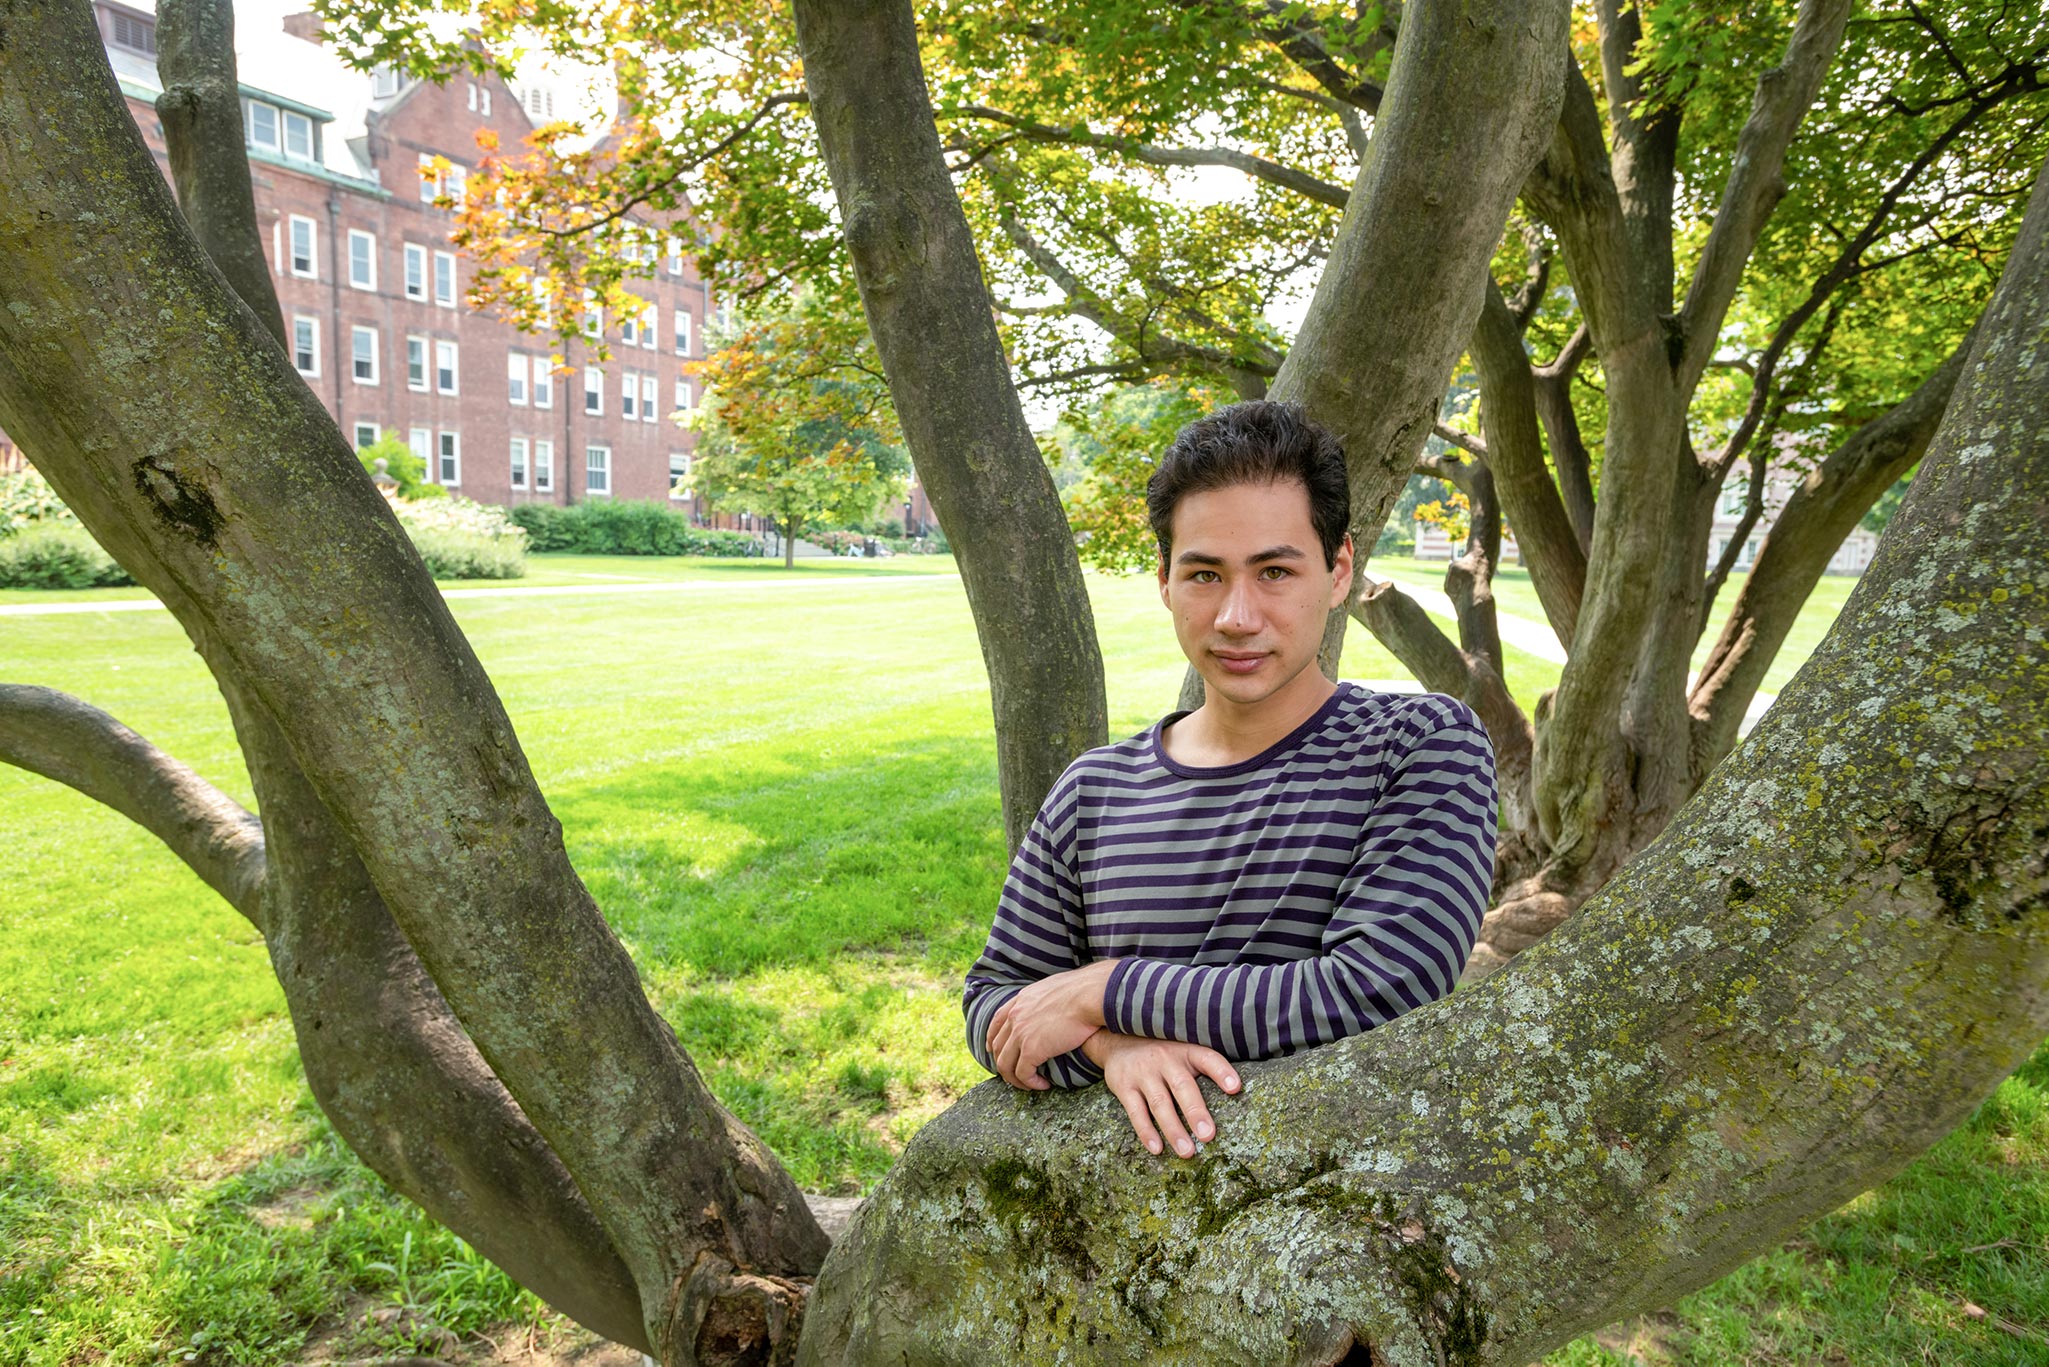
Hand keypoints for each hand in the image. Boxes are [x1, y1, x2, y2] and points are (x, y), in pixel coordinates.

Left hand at [988, 960, 1115, 1089]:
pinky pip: (1023, 1073)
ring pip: (1005, 1064)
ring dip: (1015, 1079)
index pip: (996, 1021)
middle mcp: (1016, 1016)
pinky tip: (1043, 1085)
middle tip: (1014, 1074)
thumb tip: (1054, 1004)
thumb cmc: (1084, 991)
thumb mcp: (1055, 988)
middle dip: (1002, 1063)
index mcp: (1021, 1000)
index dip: (992, 1038)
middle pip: (998, 1046)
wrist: (1089, 995)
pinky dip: (1030, 1083)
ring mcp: (1021, 1033)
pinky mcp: (1031, 1049)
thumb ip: (1046, 998)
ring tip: (1029, 1085)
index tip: (992, 1049)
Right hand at [1082, 1030, 1239, 1157]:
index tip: (1235, 1088)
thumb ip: (1203, 1068)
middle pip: (1183, 1086)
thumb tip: (1238, 1094)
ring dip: (1174, 1129)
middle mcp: (1165, 1059)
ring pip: (1160, 1103)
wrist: (1117, 1040)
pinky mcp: (1124, 1085)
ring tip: (1187, 1152)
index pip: (1207, 1058)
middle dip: (1196, 1112)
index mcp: (1185, 1051)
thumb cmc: (1162, 1053)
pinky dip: (1146, 1131)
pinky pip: (1136, 1111)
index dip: (1222, 1072)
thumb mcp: (1182, 1051)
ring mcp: (1143, 1072)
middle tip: (1208, 1136)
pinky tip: (1157, 1148)